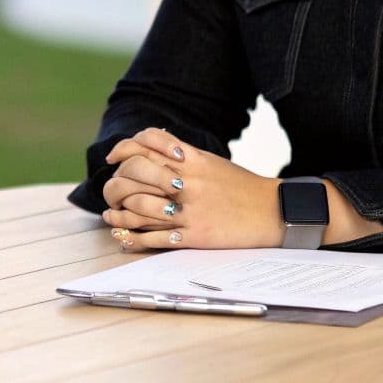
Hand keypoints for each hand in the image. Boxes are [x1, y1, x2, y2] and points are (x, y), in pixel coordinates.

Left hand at [99, 128, 282, 250]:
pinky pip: (155, 238)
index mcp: (191, 160)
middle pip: (135, 173)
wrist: (271, 211)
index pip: (145, 144)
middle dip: (116, 182)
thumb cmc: (239, 185)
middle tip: (111, 190)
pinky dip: (133, 238)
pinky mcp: (194, 235)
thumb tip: (152, 145)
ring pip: (138, 207)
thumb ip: (182, 154)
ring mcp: (189, 209)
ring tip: (111, 215)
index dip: (123, 148)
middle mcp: (187, 181)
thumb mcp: (210, 161)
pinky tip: (123, 237)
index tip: (113, 157)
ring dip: (118, 213)